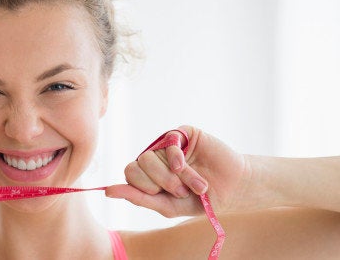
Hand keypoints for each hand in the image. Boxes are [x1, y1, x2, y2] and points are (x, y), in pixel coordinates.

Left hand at [106, 125, 249, 216]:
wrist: (232, 190)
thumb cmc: (198, 200)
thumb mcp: (167, 205)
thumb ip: (138, 198)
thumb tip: (107, 191)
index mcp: (148, 174)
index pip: (129, 173)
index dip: (143, 187)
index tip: (161, 195)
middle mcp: (155, 157)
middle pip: (138, 164)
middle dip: (159, 183)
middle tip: (179, 191)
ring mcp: (168, 144)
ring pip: (152, 156)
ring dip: (174, 176)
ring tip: (195, 185)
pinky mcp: (184, 133)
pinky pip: (169, 141)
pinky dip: (175, 158)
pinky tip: (185, 166)